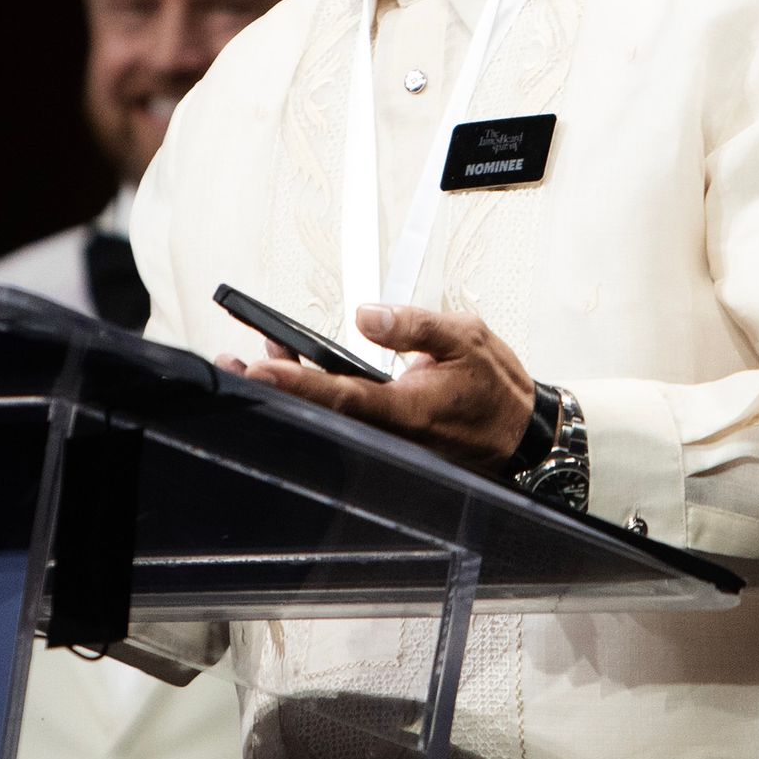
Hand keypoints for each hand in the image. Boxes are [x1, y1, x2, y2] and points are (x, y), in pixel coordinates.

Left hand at [223, 302, 535, 469]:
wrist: (523, 431)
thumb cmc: (497, 386)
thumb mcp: (465, 337)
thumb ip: (413, 325)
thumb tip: (368, 314)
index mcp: (410, 409)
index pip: (343, 396)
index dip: (299, 386)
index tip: (262, 370)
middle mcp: (393, 434)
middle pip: (323, 414)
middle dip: (278, 390)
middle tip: (234, 365)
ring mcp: (390, 443)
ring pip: (331, 419)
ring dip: (293, 394)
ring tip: (255, 364)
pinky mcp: (390, 442)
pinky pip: (345, 422)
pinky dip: (316, 399)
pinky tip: (296, 376)